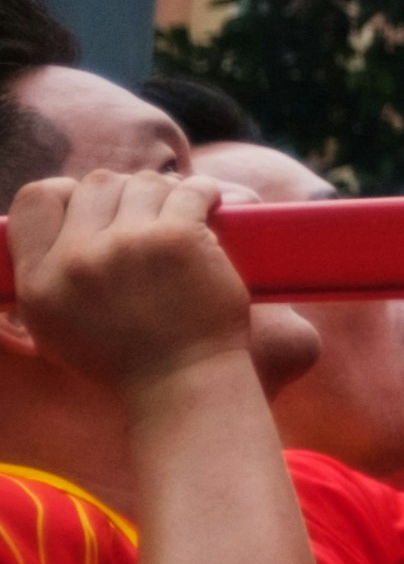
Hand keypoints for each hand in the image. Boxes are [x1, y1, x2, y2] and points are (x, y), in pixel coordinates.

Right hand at [9, 173, 255, 386]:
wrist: (183, 381)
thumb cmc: (125, 358)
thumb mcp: (54, 325)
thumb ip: (45, 273)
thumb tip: (59, 220)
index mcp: (40, 280)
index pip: (35, 200)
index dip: (66, 194)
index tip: (95, 208)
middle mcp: (78, 259)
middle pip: (95, 183)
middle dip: (123, 194)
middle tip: (145, 216)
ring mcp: (129, 245)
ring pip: (144, 182)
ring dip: (164, 194)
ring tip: (177, 216)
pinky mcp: (178, 239)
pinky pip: (191, 190)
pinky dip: (203, 193)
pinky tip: (208, 205)